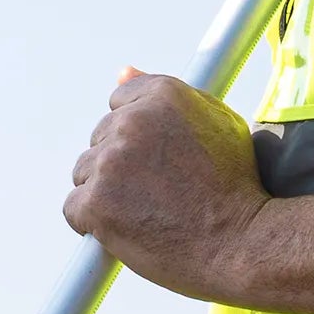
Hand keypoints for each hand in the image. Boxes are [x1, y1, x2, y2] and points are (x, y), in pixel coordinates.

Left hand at [63, 69, 267, 300]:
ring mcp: (112, 161)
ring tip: (145, 212)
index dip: (138, 136)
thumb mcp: (218, 123)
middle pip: (101, 137)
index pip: (121, 102)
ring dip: (106, 193)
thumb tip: (122, 71)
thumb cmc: (235, 186)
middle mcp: (133, 121)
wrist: (240, 242)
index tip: (156, 159)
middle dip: (122, 164)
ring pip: (85, 171)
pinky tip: (126, 228)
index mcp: (163, 95)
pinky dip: (93, 223)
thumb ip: (166, 97)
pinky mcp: (96, 201)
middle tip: (158, 192)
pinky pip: (74, 208)